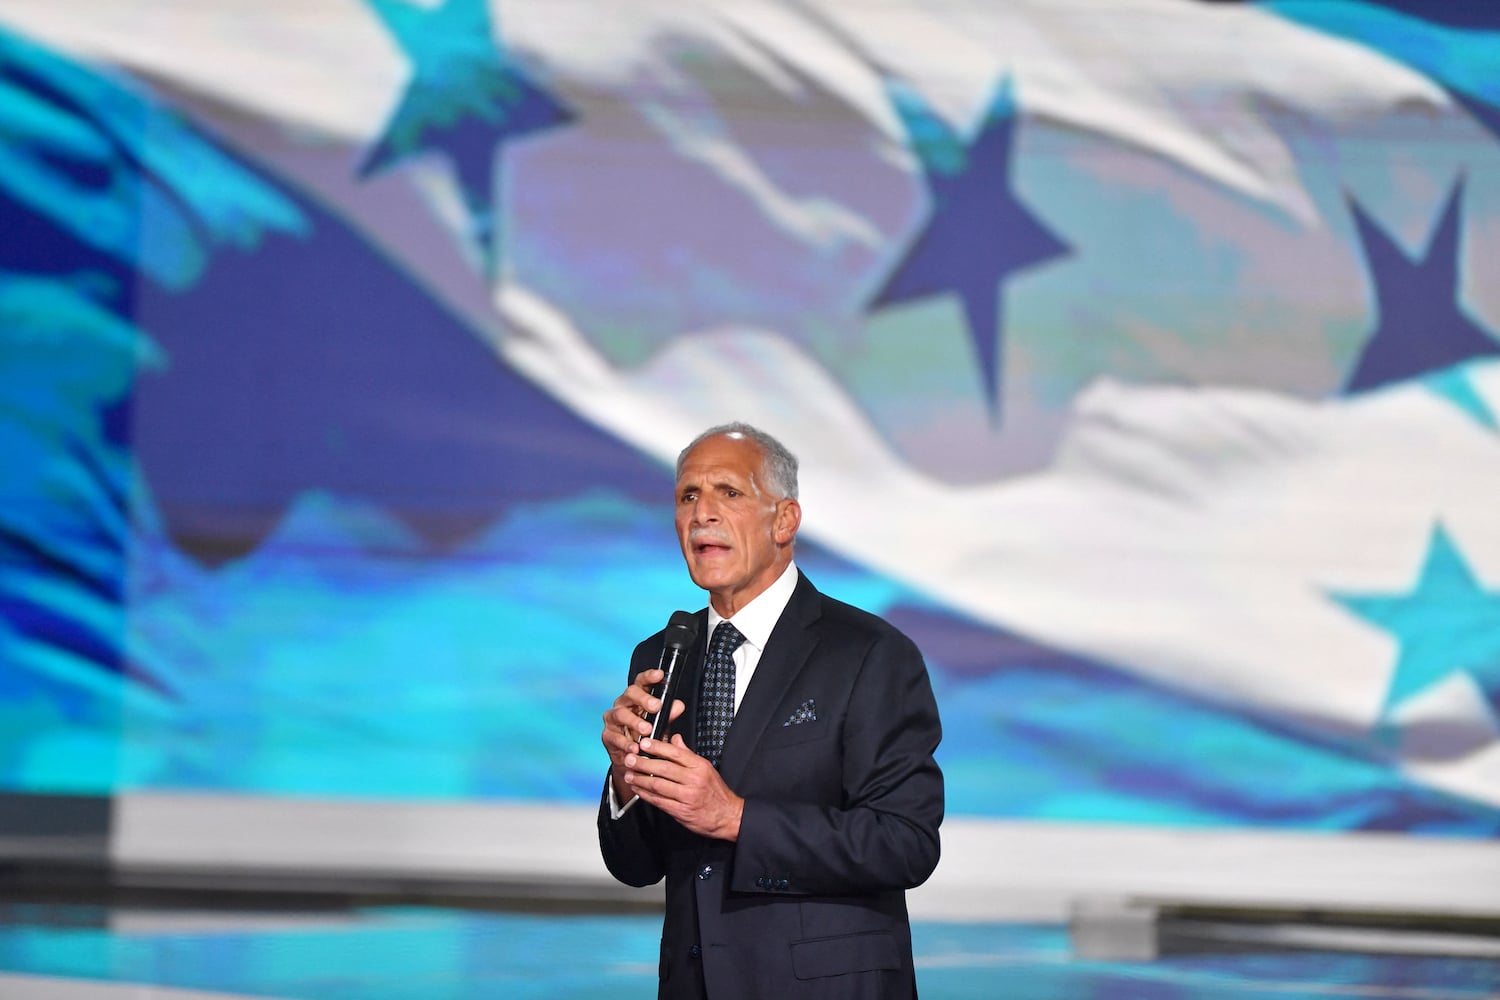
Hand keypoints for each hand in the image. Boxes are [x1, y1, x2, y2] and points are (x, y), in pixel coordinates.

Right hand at [601, 668, 683, 803]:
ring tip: (647, 730)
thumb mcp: (661, 725)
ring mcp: (613, 719)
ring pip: (621, 714)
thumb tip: (678, 705)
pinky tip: (635, 748)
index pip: (641, 682)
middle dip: (644, 698)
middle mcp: (623, 704)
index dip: (649, 676)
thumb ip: (668, 715)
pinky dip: (626, 743)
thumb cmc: (646, 736)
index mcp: (637, 698)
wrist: (632, 760)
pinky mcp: (608, 735)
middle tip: (657, 706)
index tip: (659, 674)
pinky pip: (615, 737)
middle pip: (630, 693)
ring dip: (635, 722)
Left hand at [622, 733, 742, 841]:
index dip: (656, 747)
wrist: (728, 816)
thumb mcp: (706, 768)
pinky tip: (638, 789)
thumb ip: (687, 754)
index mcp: (699, 766)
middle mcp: (693, 780)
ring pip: (657, 784)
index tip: (643, 743)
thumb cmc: (716, 792)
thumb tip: (675, 739)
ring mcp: (686, 796)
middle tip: (630, 758)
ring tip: (629, 774)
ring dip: (640, 779)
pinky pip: (658, 801)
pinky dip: (645, 794)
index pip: (674, 752)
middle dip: (642, 762)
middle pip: (662, 768)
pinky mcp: (680, 811)